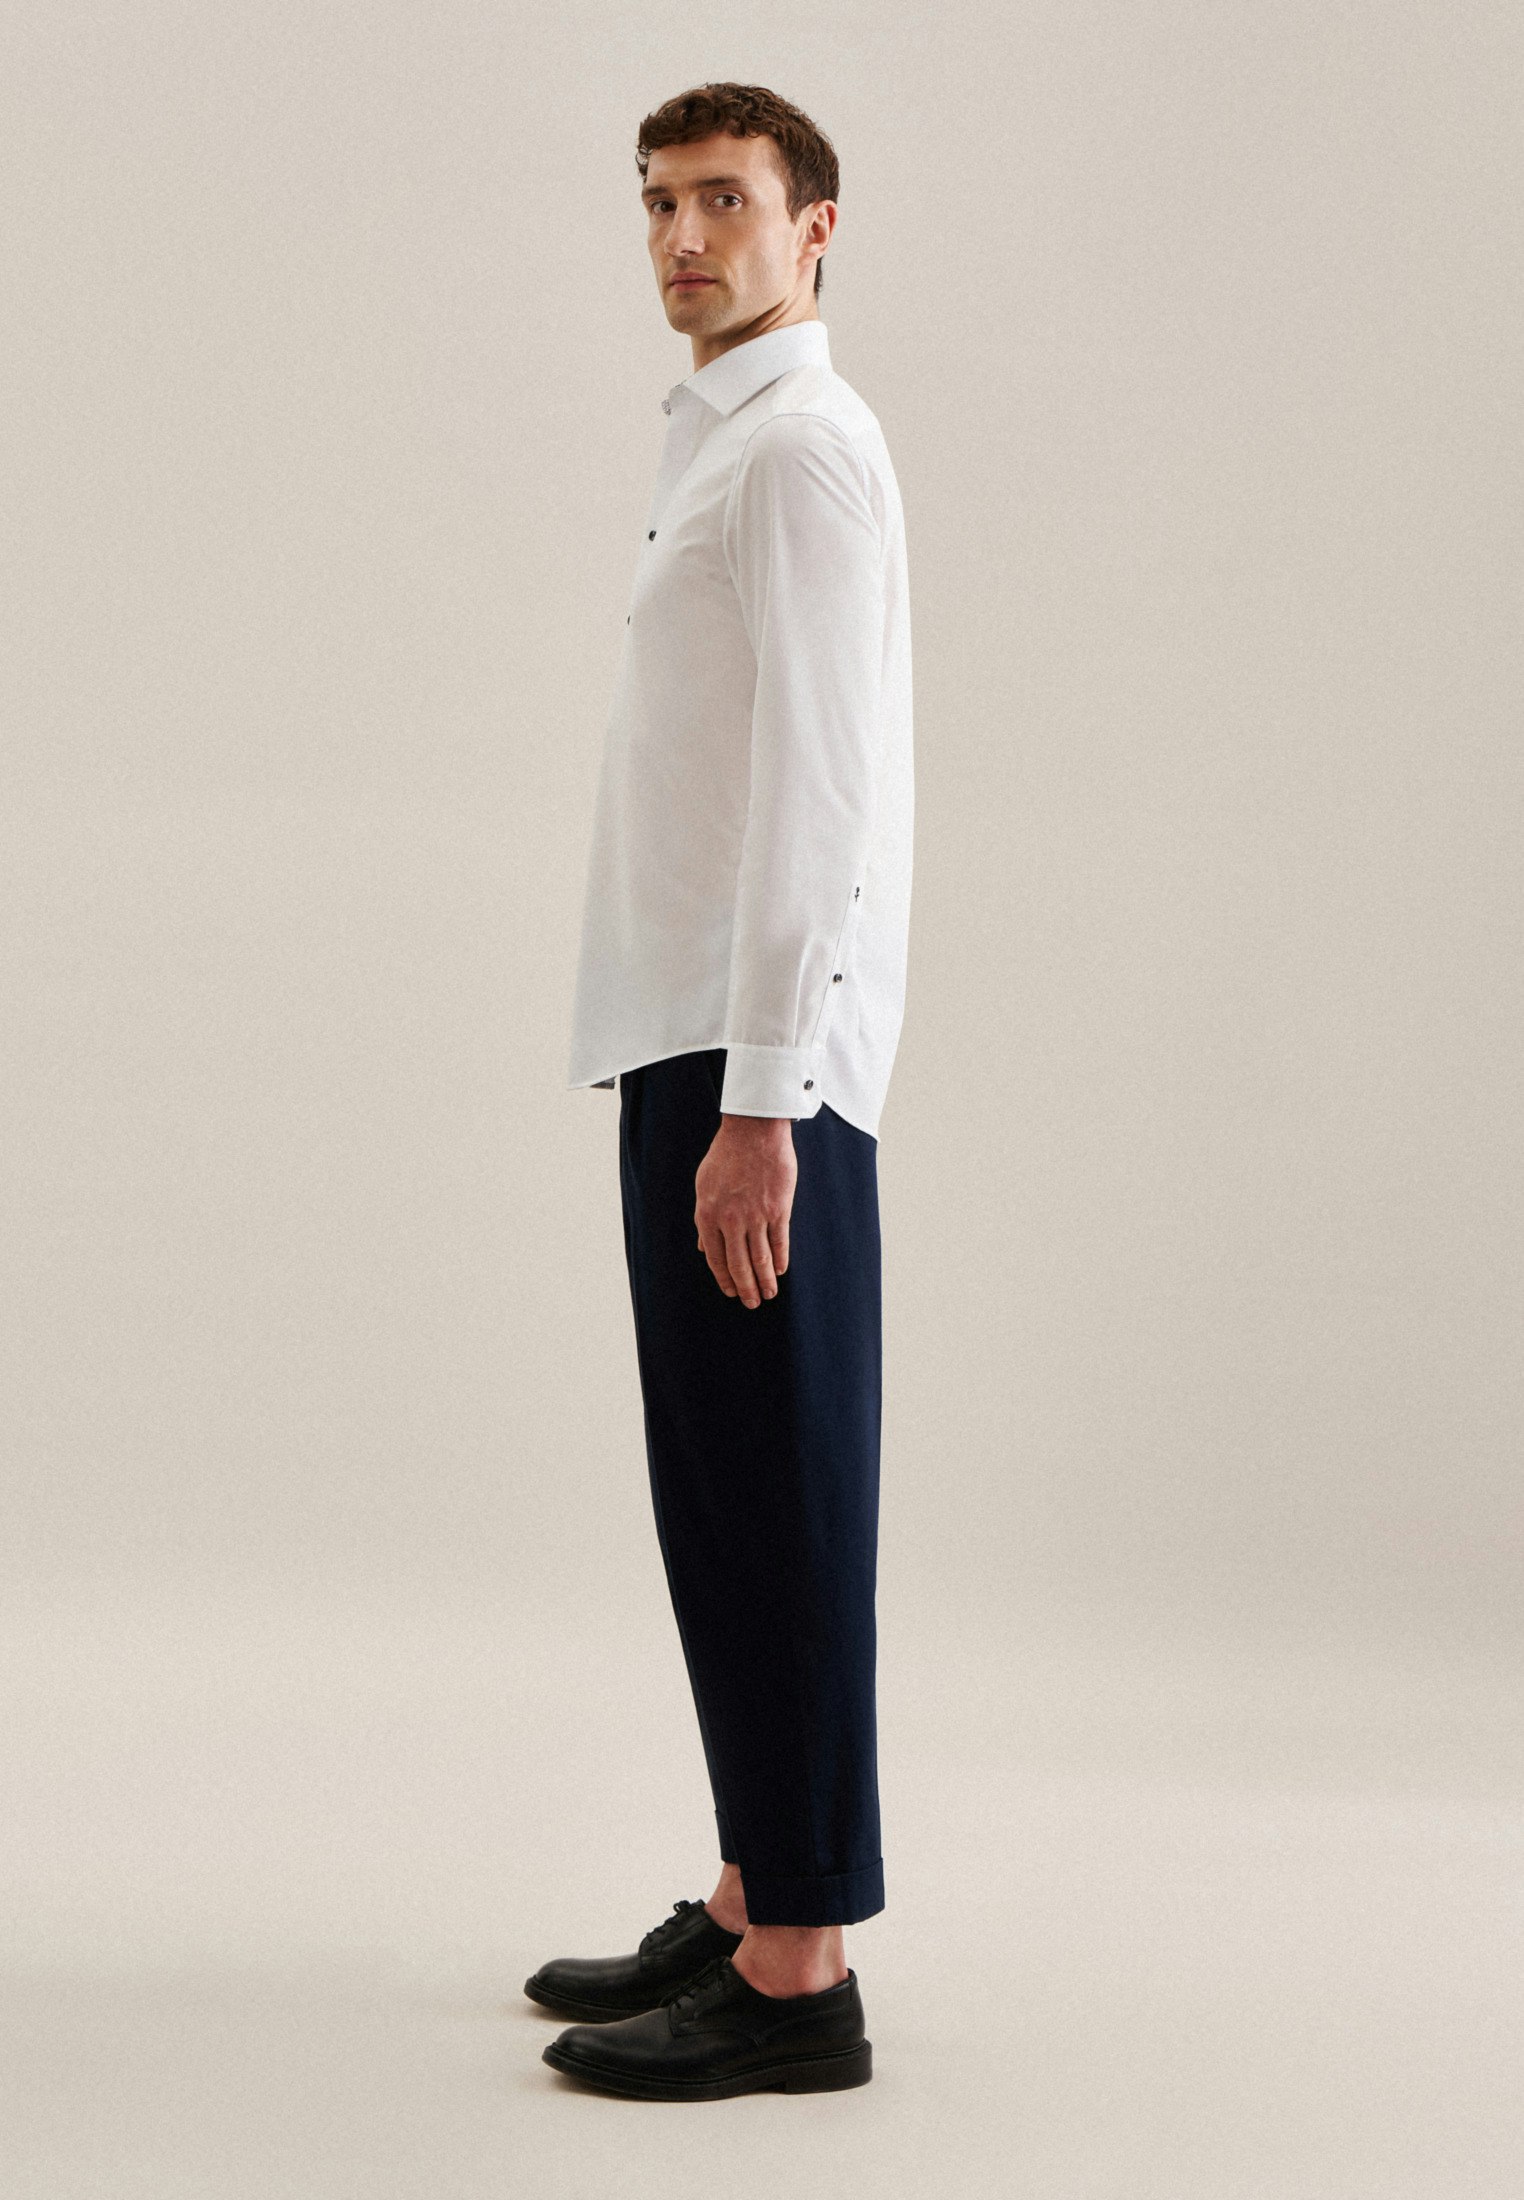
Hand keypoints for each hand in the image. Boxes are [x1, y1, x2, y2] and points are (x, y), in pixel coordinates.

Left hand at [694, 1114, 796, 1306]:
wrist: (753, 1131)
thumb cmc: (726, 1156)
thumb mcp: (704, 1186)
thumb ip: (705, 1219)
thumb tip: (705, 1247)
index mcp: (708, 1215)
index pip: (716, 1258)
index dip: (724, 1278)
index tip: (732, 1292)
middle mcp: (730, 1220)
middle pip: (739, 1264)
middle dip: (746, 1288)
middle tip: (751, 1303)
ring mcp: (755, 1215)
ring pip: (761, 1258)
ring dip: (765, 1280)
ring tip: (768, 1295)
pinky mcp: (778, 1208)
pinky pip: (780, 1241)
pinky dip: (781, 1259)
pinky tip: (781, 1270)